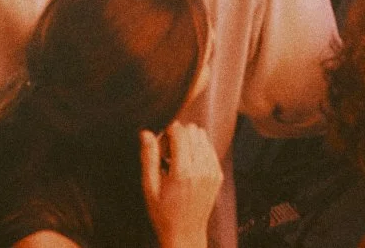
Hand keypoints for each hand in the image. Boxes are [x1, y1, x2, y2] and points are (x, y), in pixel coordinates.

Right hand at [140, 123, 222, 247]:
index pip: (180, 133)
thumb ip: (149, 158)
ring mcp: (212, 172)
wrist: (186, 233)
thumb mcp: (150, 187)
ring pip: (203, 137)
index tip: (162, 141)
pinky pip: (210, 149)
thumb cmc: (164, 213)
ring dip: (190, 140)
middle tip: (169, 151)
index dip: (169, 131)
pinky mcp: (218, 175)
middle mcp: (201, 169)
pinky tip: (190, 163)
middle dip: (180, 135)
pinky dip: (200, 149)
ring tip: (179, 157)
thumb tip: (146, 133)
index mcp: (182, 172)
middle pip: (193, 131)